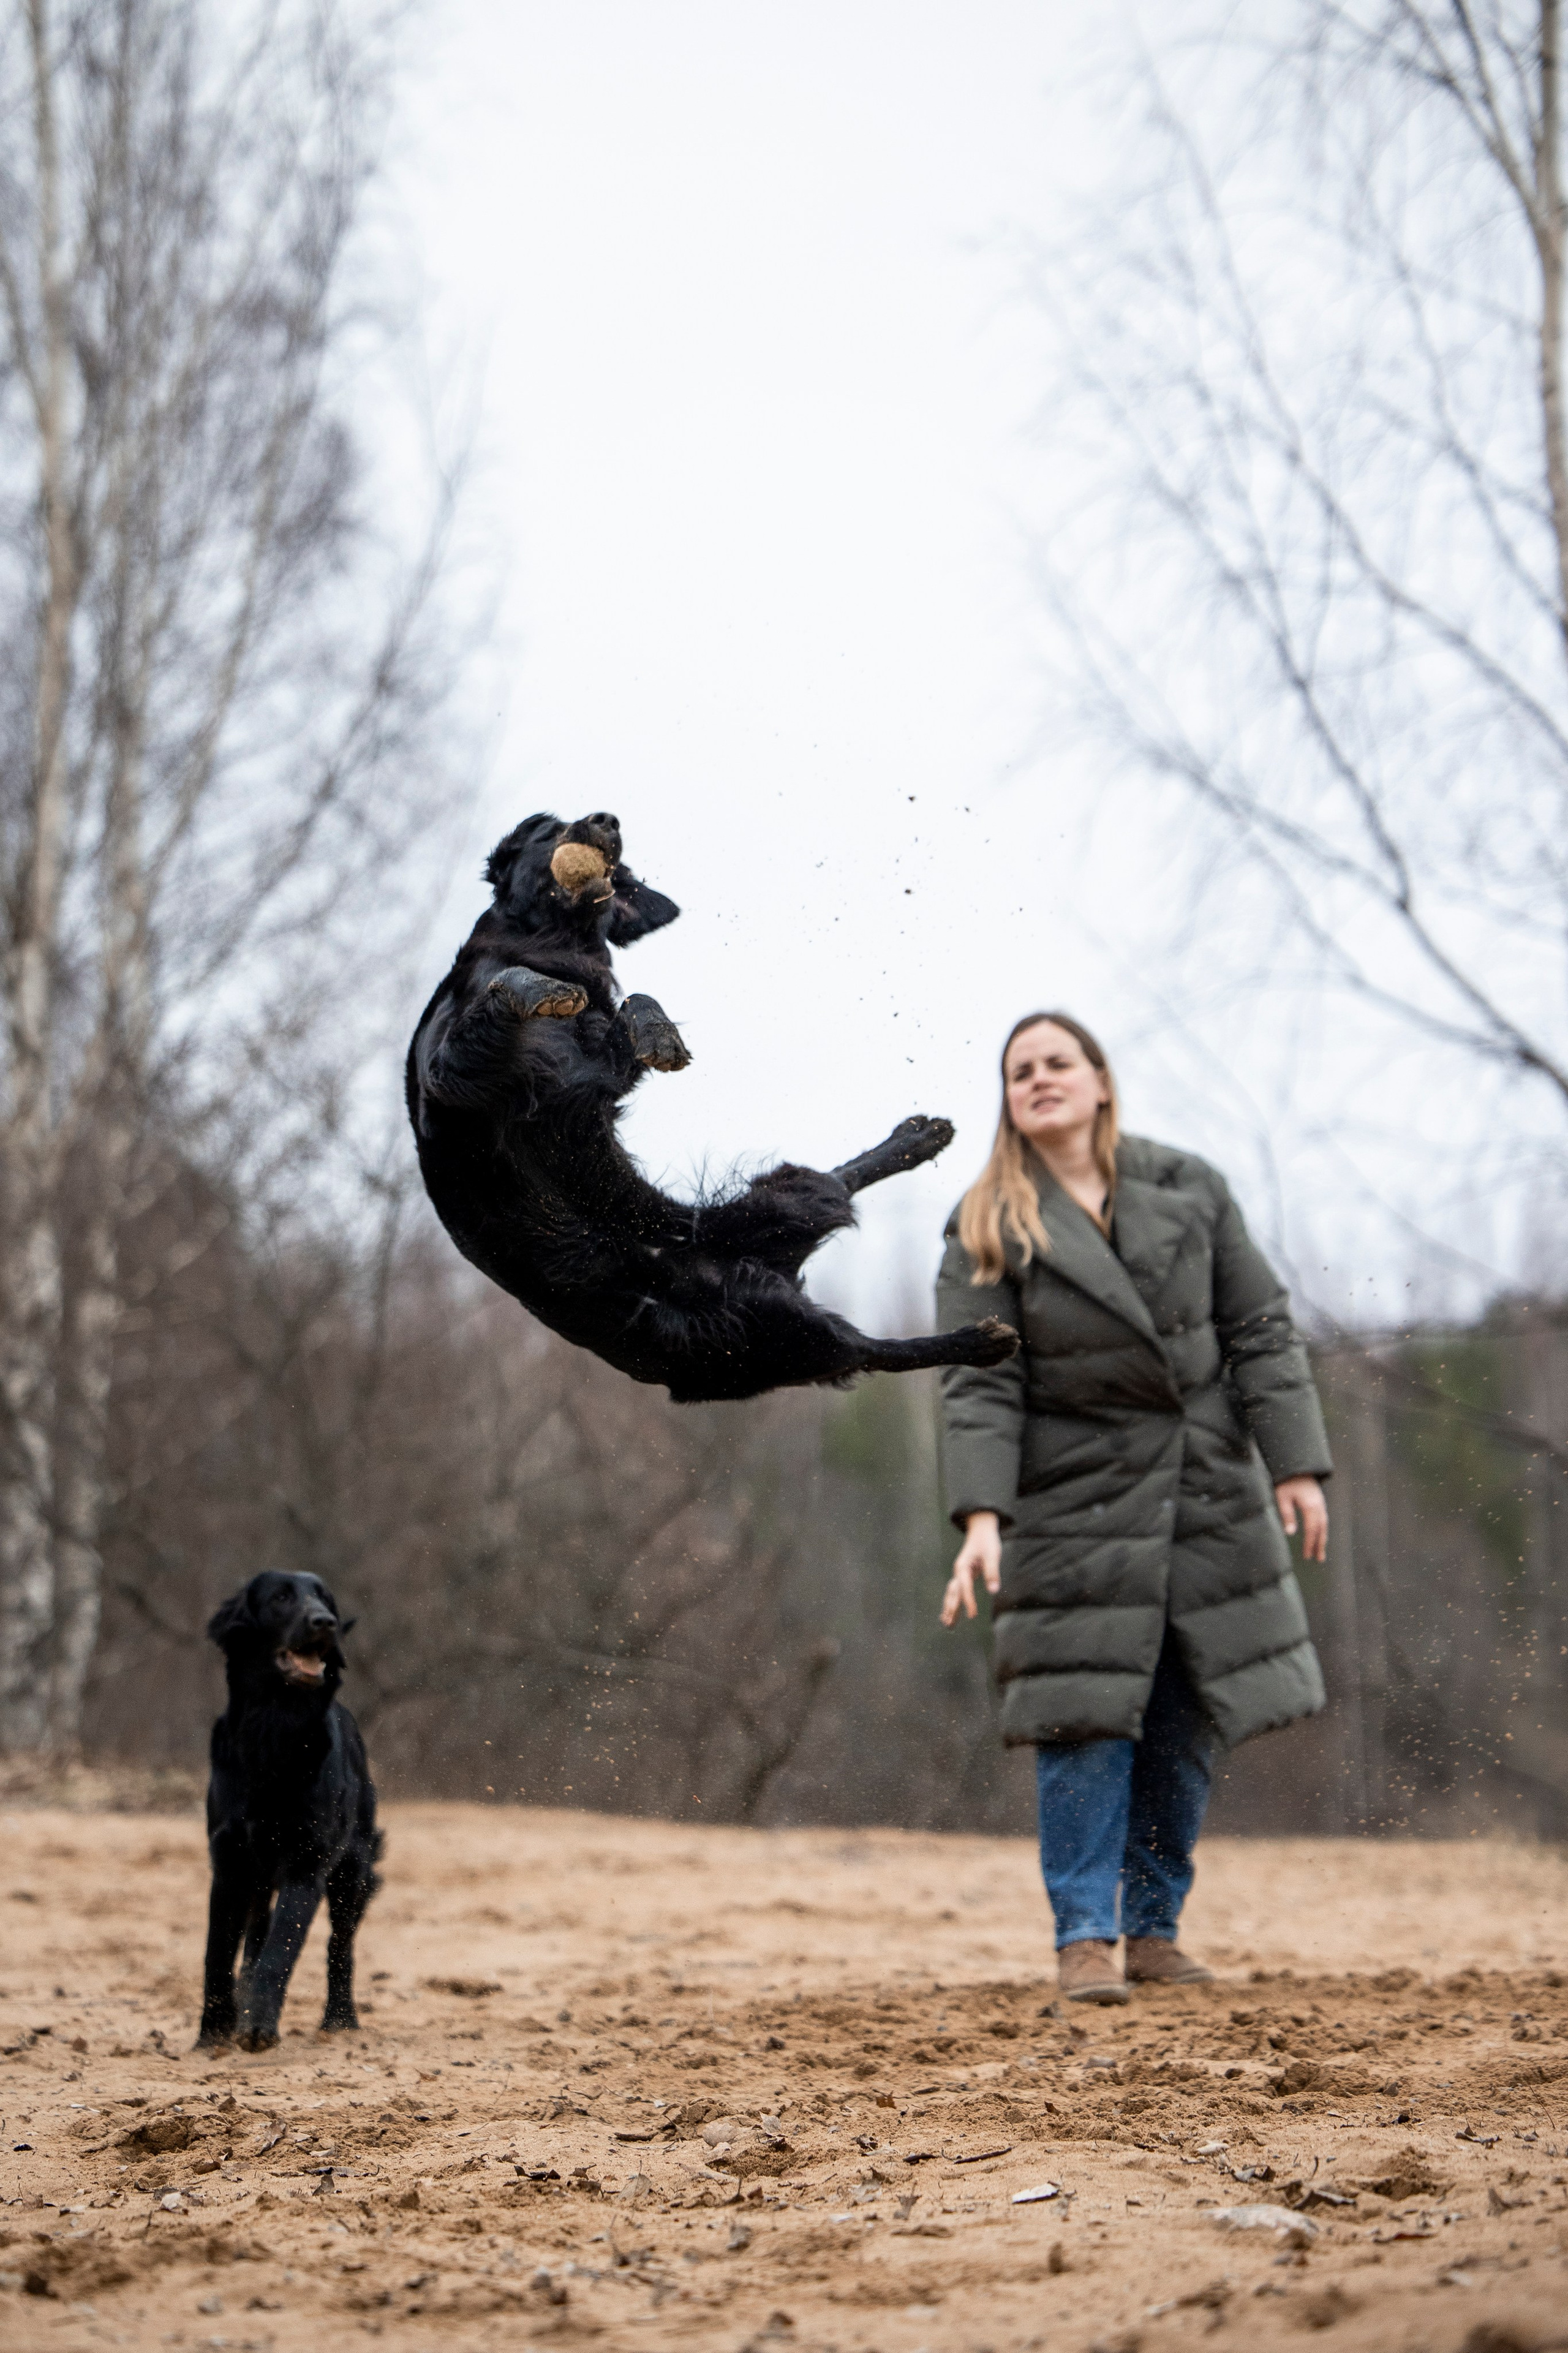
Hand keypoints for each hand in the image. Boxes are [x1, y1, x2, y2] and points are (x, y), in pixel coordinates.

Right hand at [942, 1511, 1001, 1625]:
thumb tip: (993, 1590)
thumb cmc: (987, 1541)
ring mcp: (959, 1573)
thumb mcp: (992, 1554)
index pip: (965, 1588)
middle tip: (948, 1625)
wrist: (981, 1529)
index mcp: (963, 1566)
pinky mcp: (963, 1575)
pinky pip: (956, 1591)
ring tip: (947, 1624)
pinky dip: (953, 1602)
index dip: (969, 1602)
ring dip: (949, 1608)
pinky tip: (951, 1613)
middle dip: (951, 1609)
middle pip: (953, 1593)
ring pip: (952, 1593)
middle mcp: (958, 1571)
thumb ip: (992, 1572)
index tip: (973, 1616)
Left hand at [1275, 1475, 1327, 1562]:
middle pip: (1321, 1530)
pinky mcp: (1319, 1501)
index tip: (1307, 1556)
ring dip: (1323, 1539)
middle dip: (1319, 1545)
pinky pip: (1324, 1519)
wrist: (1297, 1465)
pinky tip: (1319, 1536)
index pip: (1311, 1530)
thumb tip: (1290, 1533)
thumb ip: (1287, 1515)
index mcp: (1310, 1507)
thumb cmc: (1286, 1481)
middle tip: (1318, 1559)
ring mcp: (1321, 1504)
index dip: (1309, 1544)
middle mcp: (1319, 1506)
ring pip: (1324, 1525)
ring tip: (1321, 1552)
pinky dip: (1322, 1530)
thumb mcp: (1282, 1497)